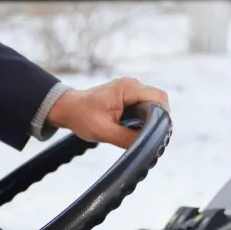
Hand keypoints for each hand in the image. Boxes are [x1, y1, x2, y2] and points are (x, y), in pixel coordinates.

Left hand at [46, 77, 168, 148]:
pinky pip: (145, 104)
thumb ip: (126, 138)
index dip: (162, 115)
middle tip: (148, 135)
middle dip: (158, 118)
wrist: (68, 108)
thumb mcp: (103, 131)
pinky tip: (136, 128)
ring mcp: (130, 89)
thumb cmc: (81, 116)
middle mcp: (131, 84)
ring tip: (140, 133)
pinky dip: (145, 116)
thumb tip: (146, 145)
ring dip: (151, 118)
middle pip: (158, 99)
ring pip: (153, 102)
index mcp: (127, 88)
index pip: (158, 97)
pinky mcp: (128, 95)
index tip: (156, 132)